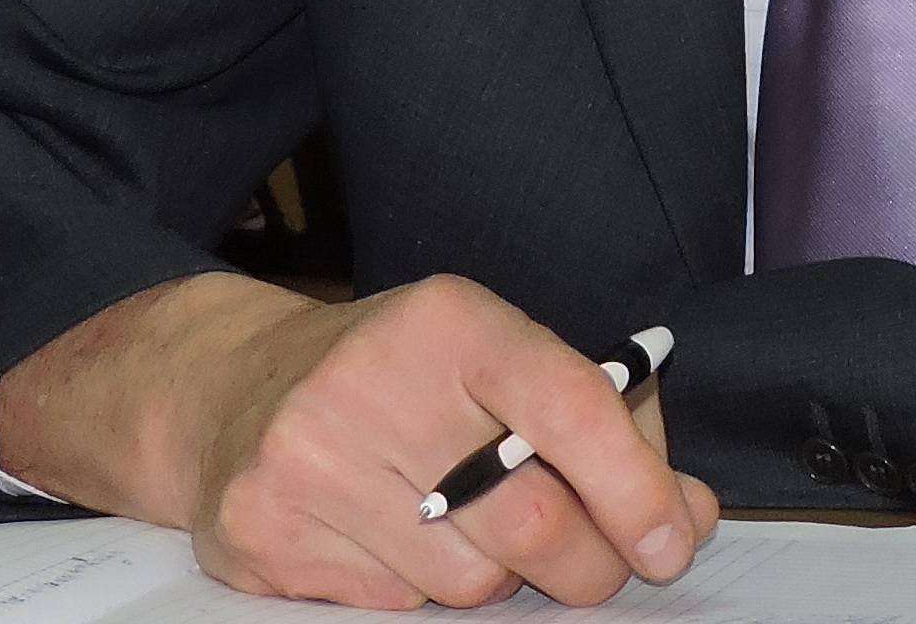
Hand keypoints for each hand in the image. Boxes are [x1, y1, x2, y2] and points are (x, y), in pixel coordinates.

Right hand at [0, 272, 717, 608]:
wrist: (233, 387)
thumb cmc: (400, 374)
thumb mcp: (494, 356)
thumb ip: (601, 422)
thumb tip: (682, 512)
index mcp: (449, 321)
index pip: (566, 403)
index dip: (634, 484)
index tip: (673, 537)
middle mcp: (372, 381)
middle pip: (527, 519)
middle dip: (588, 563)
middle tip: (606, 567)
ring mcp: (308, 461)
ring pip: (466, 583)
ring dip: (497, 580)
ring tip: (472, 532)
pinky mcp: (263, 533)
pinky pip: (393, 611)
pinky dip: (420, 593)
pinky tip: (399, 543)